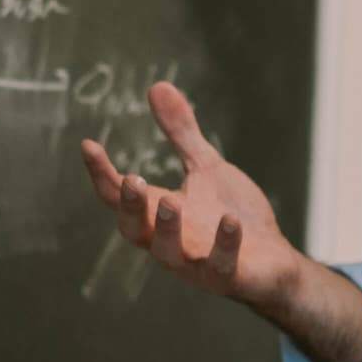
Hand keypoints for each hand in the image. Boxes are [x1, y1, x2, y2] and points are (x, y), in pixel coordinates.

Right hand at [79, 81, 304, 312]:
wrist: (272, 260)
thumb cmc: (231, 215)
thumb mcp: (204, 167)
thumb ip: (180, 134)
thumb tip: (157, 85)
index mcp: (158, 212)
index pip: (118, 196)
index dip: (100, 173)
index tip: (88, 145)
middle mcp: (170, 240)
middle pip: (134, 230)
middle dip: (130, 207)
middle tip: (131, 179)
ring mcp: (196, 262)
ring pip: (168, 255)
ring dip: (167, 229)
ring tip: (170, 201)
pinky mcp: (227, 276)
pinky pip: (220, 266)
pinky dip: (224, 245)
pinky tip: (231, 222)